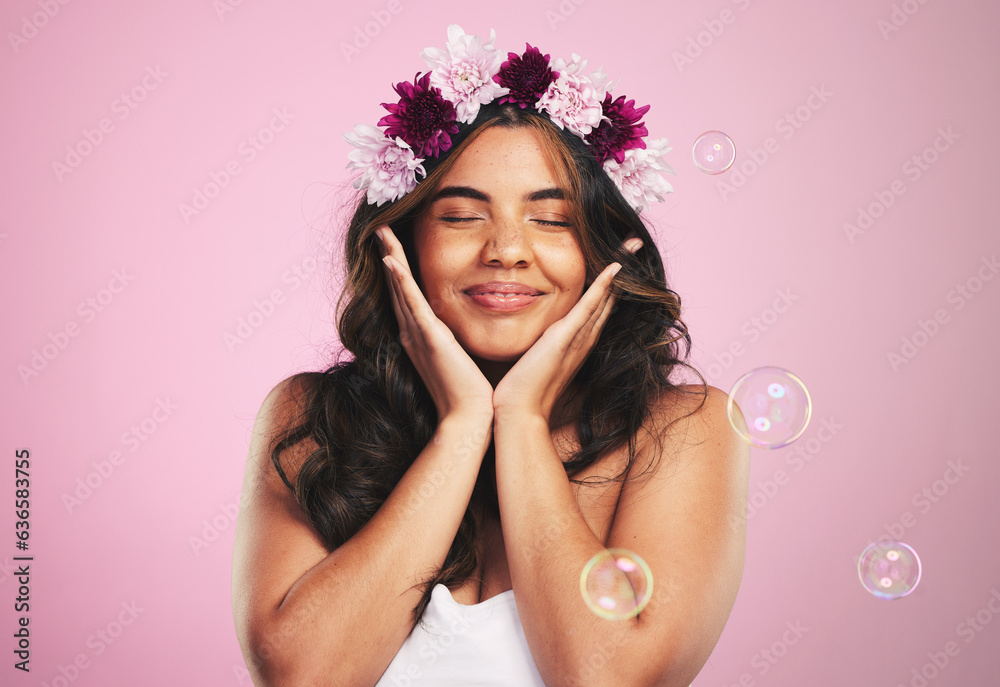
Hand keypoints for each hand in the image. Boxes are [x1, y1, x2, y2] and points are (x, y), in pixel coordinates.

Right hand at [377, 225, 494, 421]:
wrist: (468, 417)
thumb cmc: (469, 392)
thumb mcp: (459, 357)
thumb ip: (455, 341)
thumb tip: (461, 330)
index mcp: (421, 337)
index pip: (407, 296)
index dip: (399, 270)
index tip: (394, 247)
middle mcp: (413, 333)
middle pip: (398, 287)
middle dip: (390, 256)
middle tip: (381, 228)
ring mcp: (419, 334)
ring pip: (400, 289)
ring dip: (391, 258)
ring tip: (382, 232)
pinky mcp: (430, 338)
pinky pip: (412, 304)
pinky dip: (401, 281)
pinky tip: (391, 260)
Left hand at [492, 238, 642, 421]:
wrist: (519, 412)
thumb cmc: (522, 391)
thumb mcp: (534, 359)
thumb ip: (539, 346)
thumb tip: (533, 336)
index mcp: (576, 344)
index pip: (596, 309)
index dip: (608, 286)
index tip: (618, 263)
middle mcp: (583, 340)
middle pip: (608, 300)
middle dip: (621, 274)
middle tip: (633, 246)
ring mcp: (576, 339)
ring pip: (603, 299)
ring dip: (618, 272)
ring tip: (631, 247)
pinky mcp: (564, 338)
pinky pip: (588, 307)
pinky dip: (602, 287)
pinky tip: (613, 269)